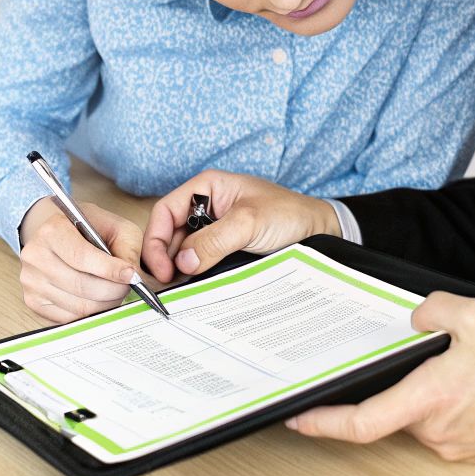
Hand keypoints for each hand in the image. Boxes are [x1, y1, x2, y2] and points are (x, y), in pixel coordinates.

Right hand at [16, 197, 143, 322]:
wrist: (59, 235)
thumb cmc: (88, 230)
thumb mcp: (114, 226)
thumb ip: (127, 247)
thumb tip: (132, 276)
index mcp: (52, 231)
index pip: (82, 257)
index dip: (110, 270)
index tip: (131, 276)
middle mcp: (35, 256)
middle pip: (81, 285)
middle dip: (112, 290)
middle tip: (127, 287)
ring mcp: (31, 281)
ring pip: (78, 305)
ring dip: (104, 303)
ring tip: (114, 292)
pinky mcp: (33, 302)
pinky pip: (69, 318)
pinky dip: (89, 312)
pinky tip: (97, 299)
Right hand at [141, 169, 339, 282]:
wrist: (319, 232)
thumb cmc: (289, 214)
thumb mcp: (249, 223)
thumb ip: (214, 240)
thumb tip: (182, 261)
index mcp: (207, 188)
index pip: (165, 212)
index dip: (156, 240)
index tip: (161, 268)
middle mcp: (206, 207)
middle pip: (170, 233)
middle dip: (165, 257)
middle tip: (169, 284)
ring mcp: (214, 228)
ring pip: (183, 250)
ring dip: (179, 268)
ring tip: (180, 288)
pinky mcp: (223, 247)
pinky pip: (200, 260)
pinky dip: (194, 273)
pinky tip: (195, 285)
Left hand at [285, 292, 474, 469]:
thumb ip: (436, 309)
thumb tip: (416, 315)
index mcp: (428, 400)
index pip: (360, 422)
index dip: (323, 423)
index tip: (299, 418)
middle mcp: (436, 432)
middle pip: (394, 410)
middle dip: (396, 385)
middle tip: (418, 359)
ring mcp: (457, 446)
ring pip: (425, 416)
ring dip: (430, 393)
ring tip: (464, 366)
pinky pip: (450, 425)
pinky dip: (453, 404)